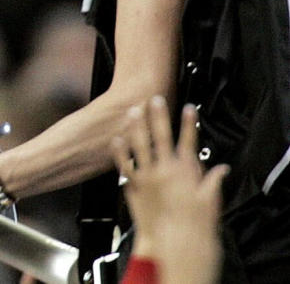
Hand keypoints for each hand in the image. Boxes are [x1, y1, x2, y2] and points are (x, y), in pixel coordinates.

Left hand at [110, 96, 226, 283]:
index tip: (188, 108)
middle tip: (154, 99)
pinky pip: (124, 165)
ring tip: (133, 111)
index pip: (189, 140)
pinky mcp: (133, 186)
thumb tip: (222, 170)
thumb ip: (214, 180)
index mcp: (185, 170)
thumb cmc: (194, 222)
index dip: (189, 123)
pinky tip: (116, 139)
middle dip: (158, 115)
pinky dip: (120, 151)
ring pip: (139, 145)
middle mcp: (165, 169)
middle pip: (160, 136)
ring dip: (136, 127)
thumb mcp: (210, 199)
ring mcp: (147, 176)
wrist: (175, 240)